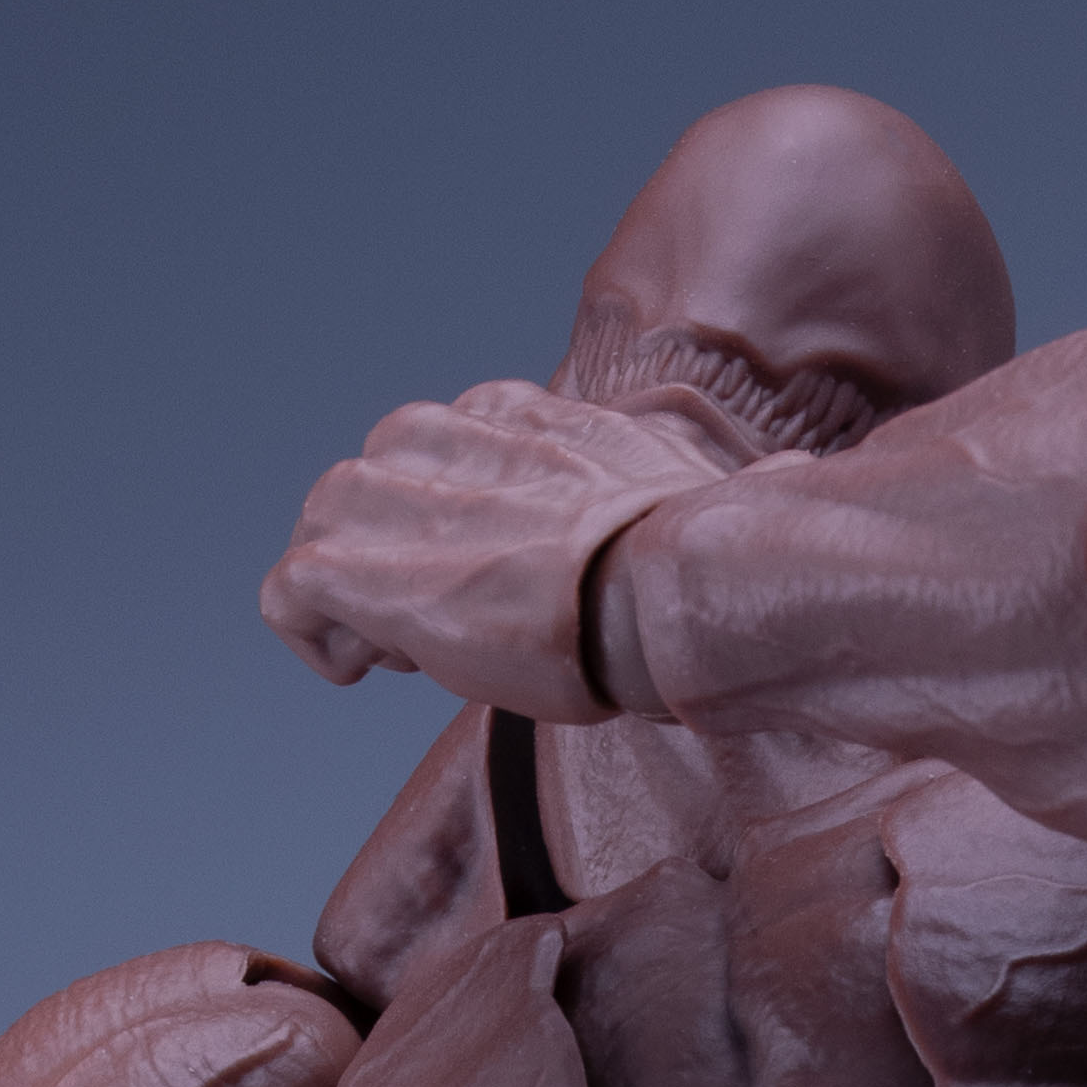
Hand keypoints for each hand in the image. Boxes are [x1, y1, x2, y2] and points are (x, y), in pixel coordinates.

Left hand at [258, 375, 742, 714]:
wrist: (671, 591)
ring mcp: (397, 497)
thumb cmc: (703, 566)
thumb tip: (797, 481)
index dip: (455, 521)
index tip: (496, 583)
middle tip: (446, 630)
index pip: (446, 444)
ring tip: (405, 653)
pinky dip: (315, 637)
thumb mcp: (702, 498)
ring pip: (322, 523)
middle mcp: (449, 434)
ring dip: (353, 593)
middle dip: (392, 553)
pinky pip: (289, 590)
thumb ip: (706, 487)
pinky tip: (364, 670)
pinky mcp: (359, 566)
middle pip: (369, 477)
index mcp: (523, 415)